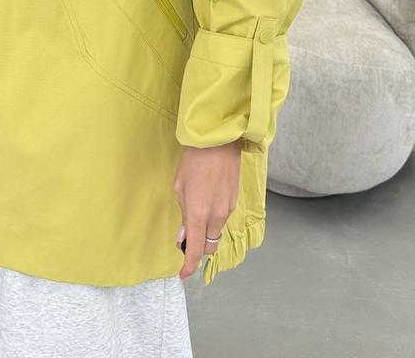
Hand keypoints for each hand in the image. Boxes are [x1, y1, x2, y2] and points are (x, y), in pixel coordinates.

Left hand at [173, 137, 241, 279]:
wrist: (219, 140)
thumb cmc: (194, 161)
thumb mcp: (180, 187)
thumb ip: (183, 213)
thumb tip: (184, 235)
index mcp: (199, 214)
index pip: (196, 250)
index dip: (189, 266)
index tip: (183, 273)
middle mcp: (217, 216)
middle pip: (210, 246)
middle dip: (198, 248)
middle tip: (185, 238)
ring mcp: (228, 209)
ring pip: (217, 232)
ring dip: (206, 232)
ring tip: (195, 214)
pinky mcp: (234, 200)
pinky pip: (222, 218)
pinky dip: (213, 219)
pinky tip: (206, 201)